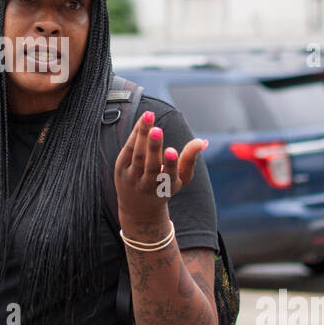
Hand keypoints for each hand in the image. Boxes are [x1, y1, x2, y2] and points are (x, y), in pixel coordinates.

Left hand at [114, 110, 207, 229]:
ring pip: (137, 155)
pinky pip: (128, 150)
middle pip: (150, 165)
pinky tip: (142, 122)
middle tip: (157, 130)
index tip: (171, 151)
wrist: (138, 208)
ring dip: (142, 135)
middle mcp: (148, 184)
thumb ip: (190, 158)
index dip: (170, 163)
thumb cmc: (164, 187)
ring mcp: (132, 178)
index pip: (168, 175)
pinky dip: (135, 135)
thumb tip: (203, 141)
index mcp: (166, 187)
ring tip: (149, 116)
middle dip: (154, 147)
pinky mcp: (120, 170)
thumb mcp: (180, 177)